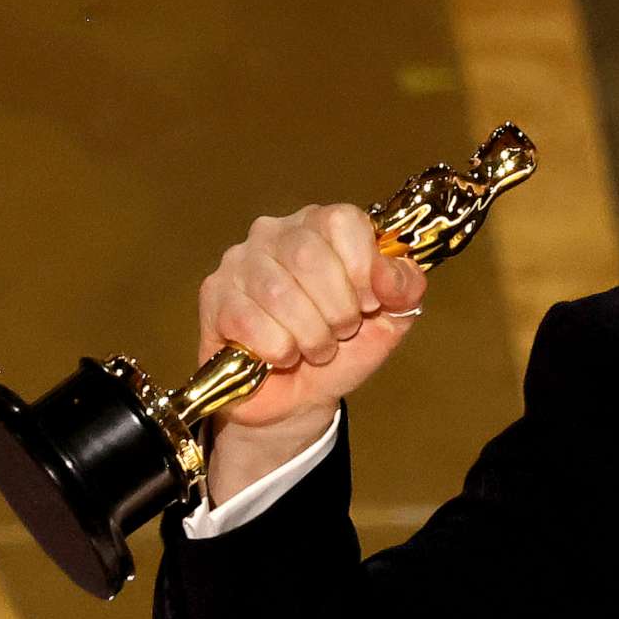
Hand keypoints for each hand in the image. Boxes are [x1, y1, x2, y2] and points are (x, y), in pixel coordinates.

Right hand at [195, 202, 429, 435]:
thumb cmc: (344, 348)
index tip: (369, 302)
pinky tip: (283, 355)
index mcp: (321, 226)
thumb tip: (388, 273)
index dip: (363, 269)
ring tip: (315, 348)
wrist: (301, 397)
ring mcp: (239, 262)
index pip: (343, 221)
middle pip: (310, 256)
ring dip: (310, 335)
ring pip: (279, 293)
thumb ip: (404, 288)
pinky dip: (278, 350)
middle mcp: (274, 233)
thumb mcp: (391, 318)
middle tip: (341, 331)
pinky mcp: (214, 296)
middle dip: (338, 309)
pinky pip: (250, 322)